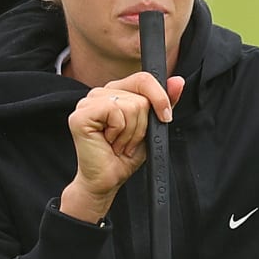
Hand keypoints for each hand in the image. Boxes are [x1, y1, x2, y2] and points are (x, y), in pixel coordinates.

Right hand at [59, 73, 186, 222]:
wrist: (108, 180)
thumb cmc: (125, 156)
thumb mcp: (152, 127)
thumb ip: (163, 102)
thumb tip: (178, 81)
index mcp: (115, 92)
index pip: (143, 79)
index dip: (159, 98)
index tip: (165, 118)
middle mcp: (100, 93)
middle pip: (140, 97)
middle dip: (142, 125)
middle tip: (127, 141)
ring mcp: (87, 102)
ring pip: (131, 105)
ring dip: (131, 132)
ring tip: (118, 143)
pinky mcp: (80, 115)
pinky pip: (114, 111)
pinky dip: (119, 132)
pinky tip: (109, 141)